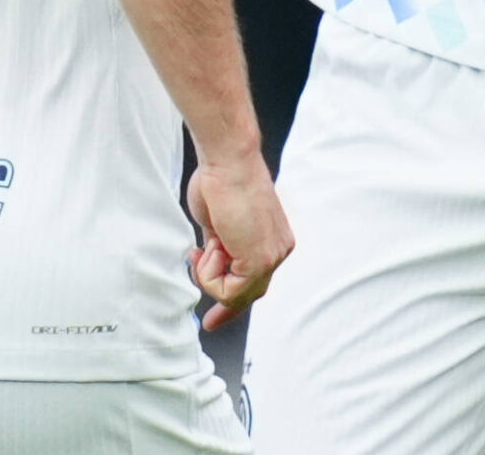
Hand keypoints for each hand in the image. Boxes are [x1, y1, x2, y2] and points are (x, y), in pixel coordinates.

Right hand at [183, 152, 293, 332]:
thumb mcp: (219, 225)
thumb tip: (211, 261)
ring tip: (205, 245)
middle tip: (208, 322)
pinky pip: (228, 289)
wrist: (227, 162)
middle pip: (250, 294)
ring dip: (209, 274)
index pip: (256, 282)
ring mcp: (272, 257)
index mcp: (273, 239)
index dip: (233, 303)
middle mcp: (279, 250)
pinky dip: (209, 274)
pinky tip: (210, 247)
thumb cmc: (219, 182)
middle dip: (224, 305)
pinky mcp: (259, 261)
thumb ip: (221, 247)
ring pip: (235, 294)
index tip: (214, 319)